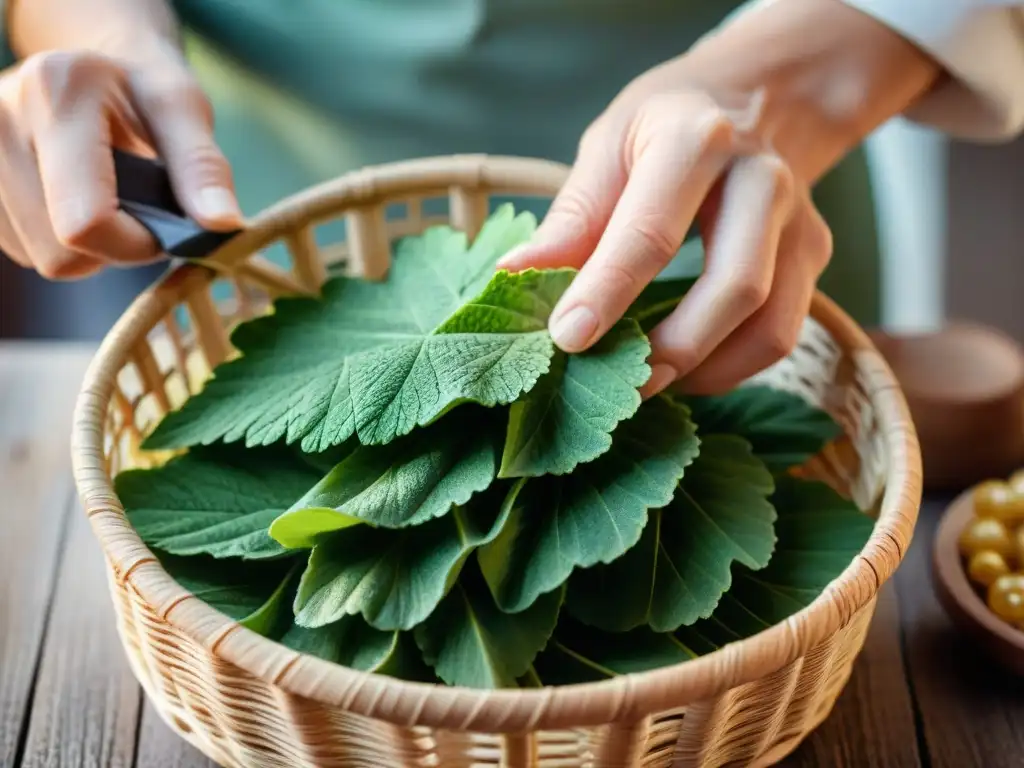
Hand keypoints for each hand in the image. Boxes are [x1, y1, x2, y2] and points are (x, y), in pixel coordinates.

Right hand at [0, 48, 240, 278]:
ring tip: (103, 194)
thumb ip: (203, 168)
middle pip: (60, 254)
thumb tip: (222, 225)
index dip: (136, 244)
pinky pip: (23, 251)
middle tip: (136, 206)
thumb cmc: (143, 90)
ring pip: (40, 258)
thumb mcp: (183, 111)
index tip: (162, 224)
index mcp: (55, 97)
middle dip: (113, 248)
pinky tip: (71, 198)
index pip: (87, 222)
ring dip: (86, 245)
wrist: (91, 69)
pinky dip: (58, 239)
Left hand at [499, 0, 937, 395]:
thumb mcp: (608, 145)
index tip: (566, 339)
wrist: (759, 96)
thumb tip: (514, 277)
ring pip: (770, 326)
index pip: (651, 232)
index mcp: (697, 141)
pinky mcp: (814, 256)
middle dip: (672, 349)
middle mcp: (761, 181)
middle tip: (616, 383)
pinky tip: (685, 369)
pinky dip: (731, 367)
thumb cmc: (667, 124)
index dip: (607, 292)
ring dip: (706, 370)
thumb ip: (572, 217)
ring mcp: (798, 222)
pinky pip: (781, 334)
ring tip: (648, 382)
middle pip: (734, 288)